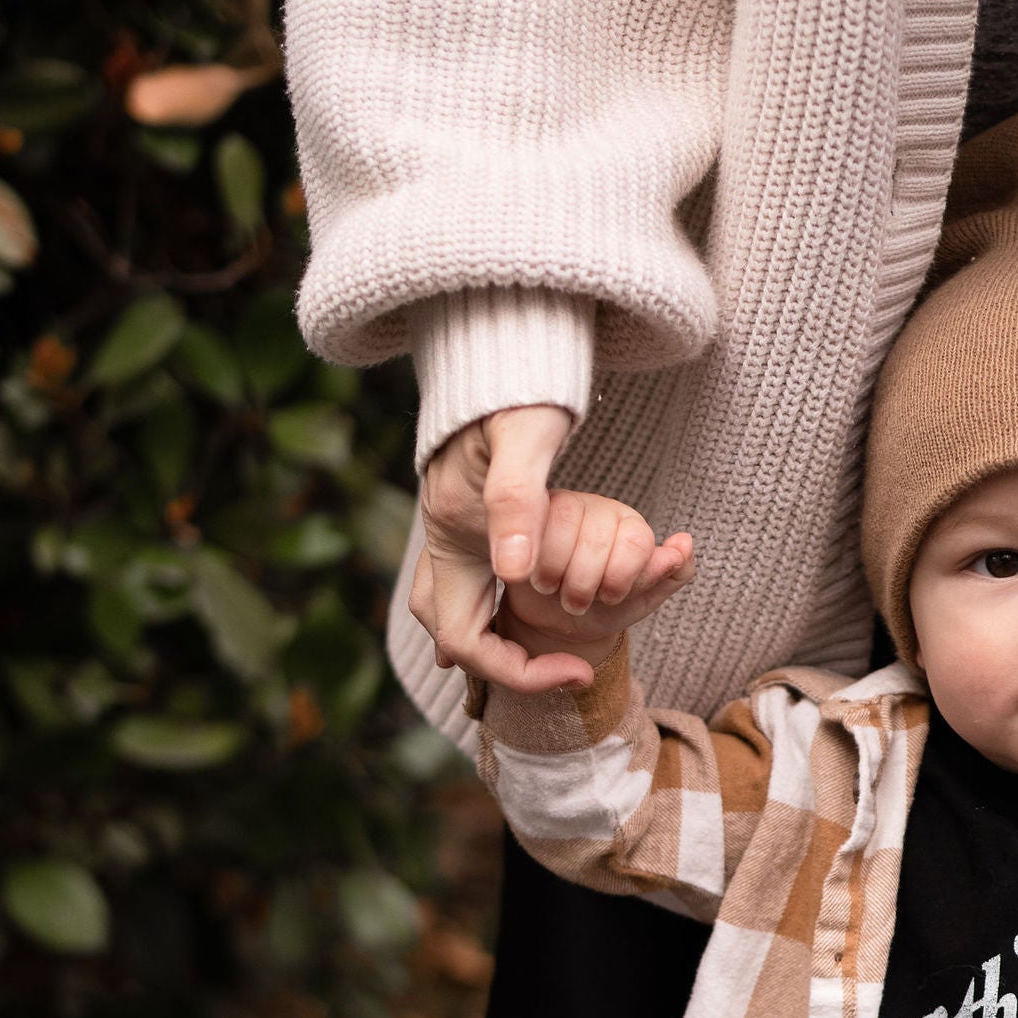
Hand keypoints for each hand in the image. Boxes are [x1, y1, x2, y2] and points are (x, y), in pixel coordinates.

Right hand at [410, 402, 585, 694]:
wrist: (498, 341)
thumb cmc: (518, 384)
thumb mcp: (526, 436)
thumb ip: (518, 501)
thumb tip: (516, 573)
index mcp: (450, 530)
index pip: (466, 639)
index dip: (519, 671)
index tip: (577, 673)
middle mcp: (440, 536)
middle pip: (453, 636)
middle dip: (505, 668)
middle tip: (567, 675)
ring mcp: (449, 528)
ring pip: (452, 613)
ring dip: (493, 646)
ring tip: (544, 664)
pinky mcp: (464, 517)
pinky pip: (468, 586)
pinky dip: (494, 615)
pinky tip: (525, 619)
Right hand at [494, 489, 693, 676]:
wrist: (555, 624)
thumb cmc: (601, 609)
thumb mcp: (642, 600)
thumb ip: (671, 575)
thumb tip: (684, 543)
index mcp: (631, 527)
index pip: (637, 539)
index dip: (622, 576)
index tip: (608, 598)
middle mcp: (597, 510)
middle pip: (597, 535)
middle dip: (586, 581)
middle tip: (577, 602)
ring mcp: (558, 508)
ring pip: (561, 524)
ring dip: (556, 571)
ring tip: (553, 590)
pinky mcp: (523, 517)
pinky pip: (525, 525)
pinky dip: (530, 560)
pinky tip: (530, 576)